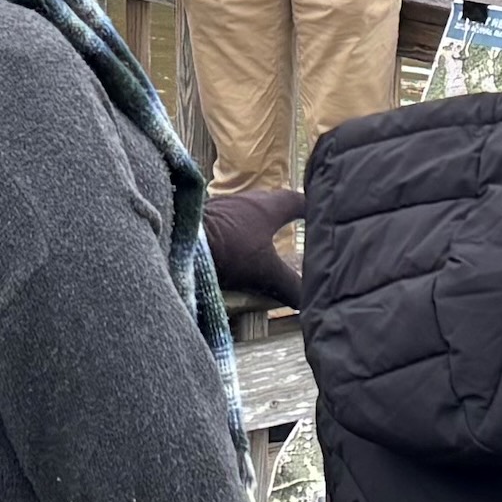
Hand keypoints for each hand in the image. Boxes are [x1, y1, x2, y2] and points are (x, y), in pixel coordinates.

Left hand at [202, 188, 310, 308]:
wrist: (179, 239)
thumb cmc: (230, 249)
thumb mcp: (266, 271)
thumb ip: (291, 286)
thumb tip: (311, 302)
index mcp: (269, 206)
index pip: (298, 200)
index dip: (312, 206)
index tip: (321, 211)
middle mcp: (248, 199)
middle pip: (272, 204)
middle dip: (284, 215)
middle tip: (296, 226)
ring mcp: (224, 205)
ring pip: (249, 212)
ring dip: (258, 224)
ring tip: (266, 239)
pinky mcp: (205, 216)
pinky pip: (229, 221)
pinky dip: (238, 232)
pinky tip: (236, 247)